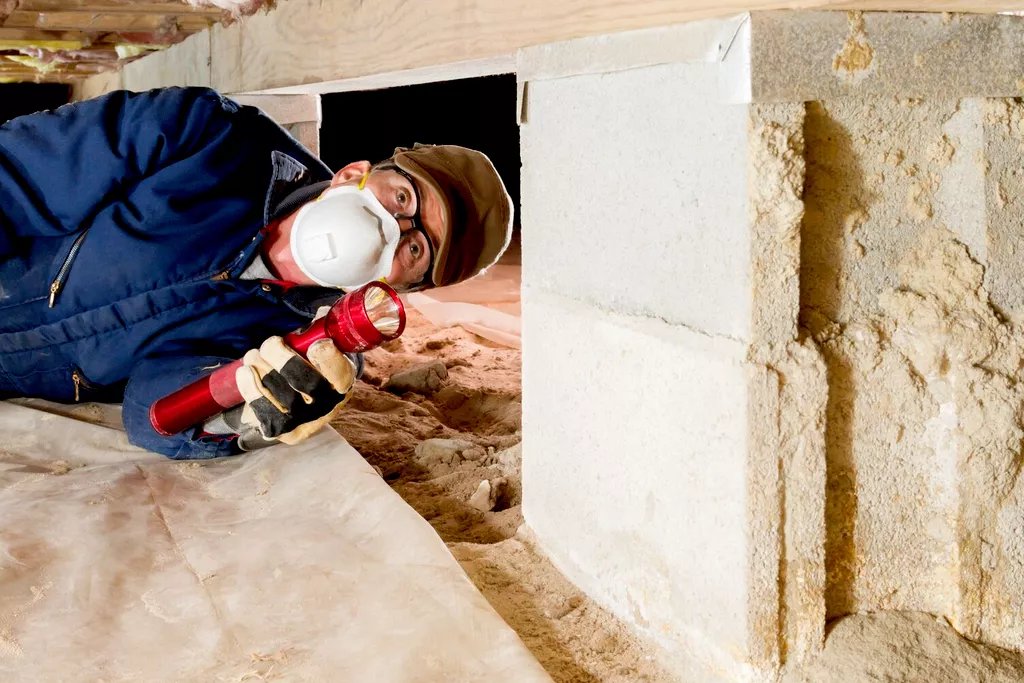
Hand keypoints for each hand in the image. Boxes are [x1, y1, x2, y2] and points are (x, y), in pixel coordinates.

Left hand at [234, 336, 355, 449]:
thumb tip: (318, 317)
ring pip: (280, 395)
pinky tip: (245, 373)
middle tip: (270, 344)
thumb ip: (317, 336)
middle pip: (305, 383)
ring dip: (260, 369)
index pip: (339, 373)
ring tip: (253, 356)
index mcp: (342, 382)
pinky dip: (249, 388)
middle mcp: (327, 406)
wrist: (299, 406)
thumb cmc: (309, 369)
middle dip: (281, 358)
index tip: (315, 344)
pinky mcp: (282, 430)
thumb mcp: (321, 353)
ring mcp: (304, 421)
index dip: (327, 359)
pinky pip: (262, 410)